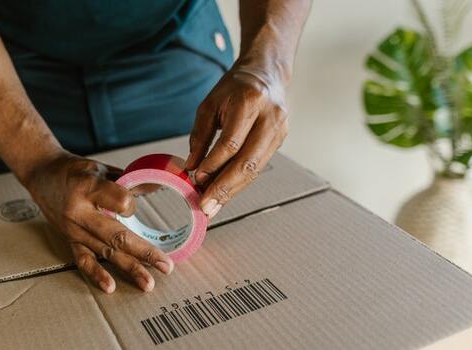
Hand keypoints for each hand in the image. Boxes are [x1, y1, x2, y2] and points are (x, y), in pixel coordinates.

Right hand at [24, 153, 173, 293]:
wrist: (41, 174)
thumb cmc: (74, 170)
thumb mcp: (100, 167)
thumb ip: (126, 181)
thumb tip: (156, 188)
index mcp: (88, 187)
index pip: (120, 202)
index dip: (133, 205)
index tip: (134, 204)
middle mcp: (80, 211)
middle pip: (116, 235)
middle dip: (144, 252)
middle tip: (166, 265)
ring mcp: (73, 229)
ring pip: (105, 252)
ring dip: (129, 268)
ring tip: (148, 283)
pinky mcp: (69, 240)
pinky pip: (83, 260)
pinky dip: (97, 275)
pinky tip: (110, 287)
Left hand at [185, 67, 288, 217]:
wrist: (267, 74)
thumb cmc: (235, 88)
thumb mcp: (210, 105)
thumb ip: (200, 136)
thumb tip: (191, 168)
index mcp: (250, 102)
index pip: (231, 142)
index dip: (213, 164)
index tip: (197, 179)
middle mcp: (270, 118)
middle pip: (247, 162)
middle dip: (224, 188)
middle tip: (206, 206)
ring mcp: (279, 131)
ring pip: (255, 170)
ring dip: (232, 191)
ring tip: (213, 206)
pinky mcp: (280, 141)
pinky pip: (258, 167)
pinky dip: (240, 182)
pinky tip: (225, 193)